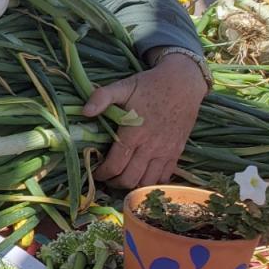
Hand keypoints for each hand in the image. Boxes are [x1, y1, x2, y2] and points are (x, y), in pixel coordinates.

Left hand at [82, 54, 205, 188]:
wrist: (183, 83)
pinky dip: (152, 183)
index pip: (115, 166)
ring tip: (122, 179)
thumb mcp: (123, 86)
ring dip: (132, 185)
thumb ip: (102, 97)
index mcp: (134, 134)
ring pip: (147, 182)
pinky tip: (142, 177)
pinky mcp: (177, 153)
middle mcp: (151, 147)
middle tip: (106, 178)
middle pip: (129, 179)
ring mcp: (166, 152)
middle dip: (114, 183)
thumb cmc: (150, 86)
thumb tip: (84, 112)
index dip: (102, 174)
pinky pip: (164, 178)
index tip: (94, 172)